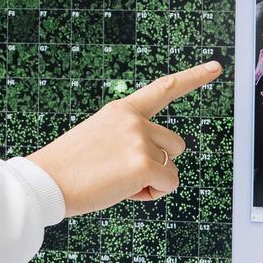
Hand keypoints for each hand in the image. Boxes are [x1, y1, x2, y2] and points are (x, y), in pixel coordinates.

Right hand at [26, 60, 221, 217]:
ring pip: (172, 167)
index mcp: (121, 110)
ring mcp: (139, 140)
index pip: (163, 89)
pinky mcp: (143, 163)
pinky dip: (151, 194)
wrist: (45, 181)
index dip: (193, 78)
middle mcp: (134, 120)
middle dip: (157, 163)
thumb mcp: (98, 141)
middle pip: (175, 145)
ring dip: (152, 180)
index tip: (216, 68)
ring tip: (117, 181)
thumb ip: (128, 142)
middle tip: (120, 173)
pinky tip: (122, 191)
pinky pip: (168, 184)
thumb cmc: (67, 169)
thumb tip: (156, 167)